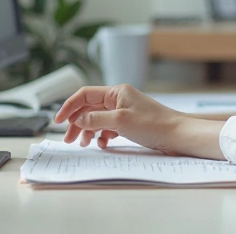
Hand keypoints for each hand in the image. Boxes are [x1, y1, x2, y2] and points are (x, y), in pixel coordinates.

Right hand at [54, 84, 186, 152]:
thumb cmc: (154, 124)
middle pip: (89, 108)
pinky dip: (102, 135)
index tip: (58, 121)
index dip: (69, 106)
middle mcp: (119, 99)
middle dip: (77, 123)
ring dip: (88, 131)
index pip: (85, 94)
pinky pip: (108, 128)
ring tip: (84, 144)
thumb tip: (77, 120)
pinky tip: (103, 144)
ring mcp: (124, 111)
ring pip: (98, 119)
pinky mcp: (129, 123)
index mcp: (116, 92)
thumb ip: (95, 119)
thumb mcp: (120, 121)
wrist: (177, 135)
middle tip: (68, 139)